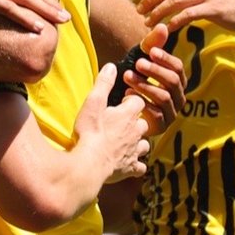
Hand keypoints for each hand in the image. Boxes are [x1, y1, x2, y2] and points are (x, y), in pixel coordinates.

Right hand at [75, 63, 149, 183]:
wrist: (89, 163)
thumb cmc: (90, 131)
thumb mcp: (93, 103)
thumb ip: (103, 84)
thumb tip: (111, 67)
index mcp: (128, 114)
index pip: (139, 101)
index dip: (131, 100)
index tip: (121, 102)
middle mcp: (136, 132)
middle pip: (143, 122)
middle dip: (135, 122)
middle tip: (121, 122)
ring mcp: (135, 151)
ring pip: (144, 144)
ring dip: (137, 142)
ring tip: (126, 141)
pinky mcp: (131, 168)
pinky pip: (140, 166)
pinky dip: (136, 165)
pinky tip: (129, 163)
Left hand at [122, 24, 185, 134]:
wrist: (125, 110)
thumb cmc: (138, 80)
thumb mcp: (143, 60)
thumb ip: (153, 44)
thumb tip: (163, 26)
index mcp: (177, 80)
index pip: (178, 67)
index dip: (165, 58)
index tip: (150, 51)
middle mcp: (179, 97)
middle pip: (173, 81)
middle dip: (155, 71)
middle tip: (137, 63)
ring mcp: (172, 112)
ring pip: (164, 97)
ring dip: (145, 85)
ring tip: (128, 77)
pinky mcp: (162, 125)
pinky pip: (156, 114)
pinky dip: (142, 102)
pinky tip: (127, 94)